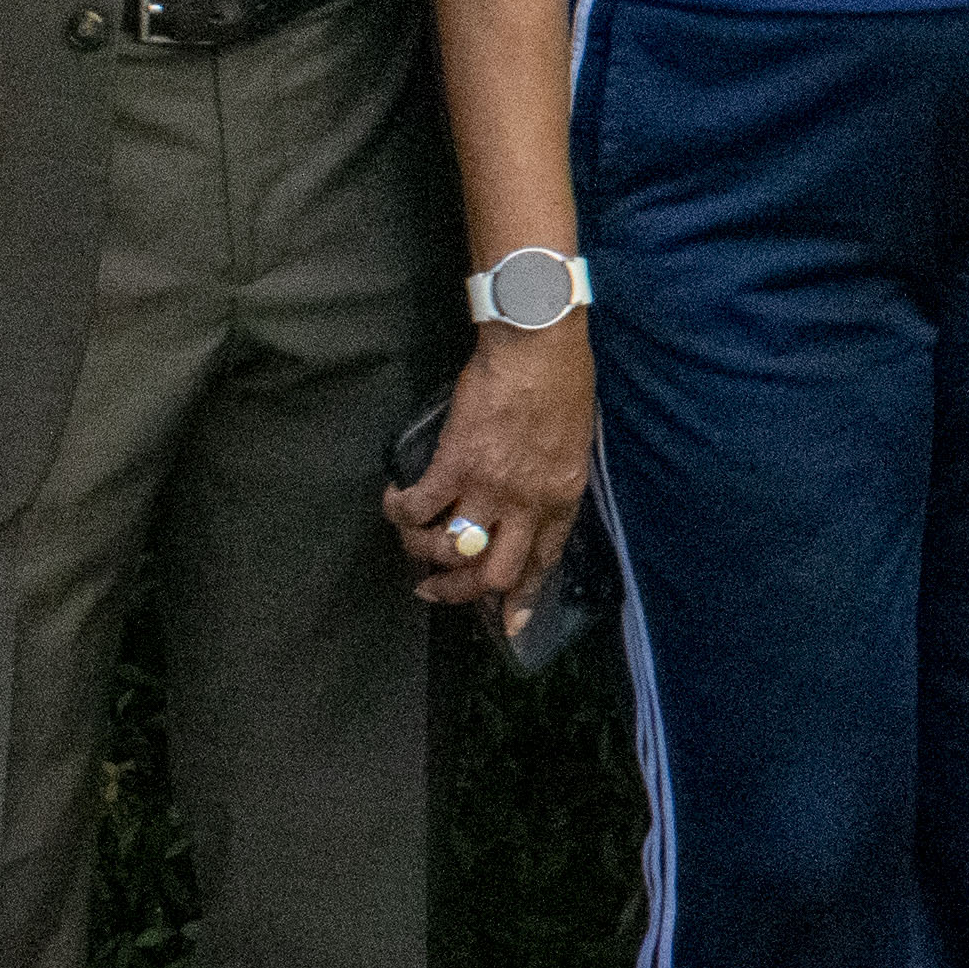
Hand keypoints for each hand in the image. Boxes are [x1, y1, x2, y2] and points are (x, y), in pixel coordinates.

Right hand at [387, 322, 595, 627]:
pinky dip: (400, 513)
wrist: (537, 347)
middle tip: (436, 591)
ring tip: (412, 544)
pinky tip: (394, 502)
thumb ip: (553, 475)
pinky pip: (419, 509)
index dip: (521, 596)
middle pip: (493, 574)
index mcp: (562, 497)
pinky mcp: (454, 466)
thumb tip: (531, 494)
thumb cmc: (562, 381)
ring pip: (453, 552)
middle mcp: (527, 503)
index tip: (507, 620)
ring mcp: (490, 488)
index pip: (542, 562)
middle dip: (462, 593)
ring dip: (424, 556)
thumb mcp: (574, 440)